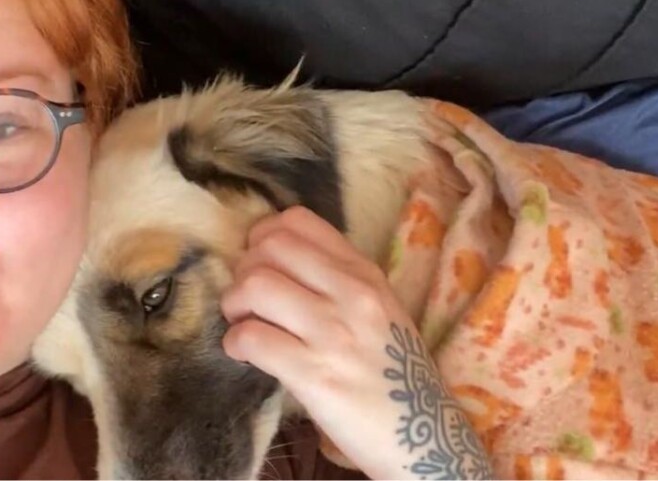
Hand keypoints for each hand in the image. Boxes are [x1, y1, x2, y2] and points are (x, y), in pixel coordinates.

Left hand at [221, 206, 491, 479]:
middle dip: (244, 269)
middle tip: (247, 299)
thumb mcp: (380, 309)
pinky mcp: (314, 375)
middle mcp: (351, 294)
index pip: (298, 221)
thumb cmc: (394, 372)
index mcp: (364, 273)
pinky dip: (235, 343)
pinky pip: (251, 338)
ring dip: (234, 304)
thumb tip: (275, 260)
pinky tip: (245, 353)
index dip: (263, 236)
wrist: (423, 436)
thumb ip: (338, 280)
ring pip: (254, 286)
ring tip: (243, 323)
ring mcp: (333, 333)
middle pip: (269, 246)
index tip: (260, 262)